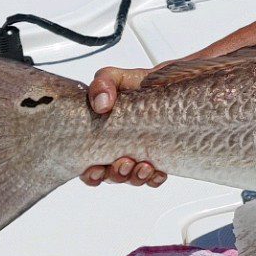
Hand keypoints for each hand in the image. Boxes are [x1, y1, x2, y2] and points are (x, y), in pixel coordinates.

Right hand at [82, 66, 165, 186]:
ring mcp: (138, 154)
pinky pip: (154, 177)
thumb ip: (102, 84)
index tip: (96, 168)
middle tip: (125, 162)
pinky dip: (154, 179)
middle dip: (116, 174)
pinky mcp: (159, 158)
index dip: (90, 174)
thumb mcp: (115, 77)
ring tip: (145, 166)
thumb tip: (101, 105)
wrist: (168, 81)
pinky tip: (158, 172)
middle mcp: (118, 149)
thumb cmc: (136, 83)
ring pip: (131, 179)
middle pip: (110, 176)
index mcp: (100, 136)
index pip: (88, 165)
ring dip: (136, 177)